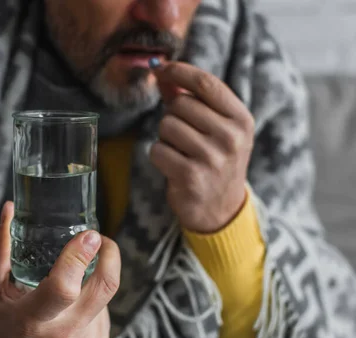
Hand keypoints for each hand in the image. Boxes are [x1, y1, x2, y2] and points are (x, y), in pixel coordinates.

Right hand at [0, 202, 120, 337]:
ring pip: (104, 296)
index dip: (80, 257)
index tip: (90, 234)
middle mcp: (62, 336)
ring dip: (94, 279)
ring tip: (70, 281)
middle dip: (109, 255)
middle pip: (103, 287)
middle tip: (99, 239)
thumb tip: (9, 208)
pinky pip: (104, 312)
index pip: (64, 288)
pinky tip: (73, 305)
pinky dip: (93, 299)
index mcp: (31, 320)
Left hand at [150, 62, 254, 232]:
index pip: (206, 83)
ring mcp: (212, 158)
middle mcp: (231, 137)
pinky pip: (157, 150)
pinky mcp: (191, 177)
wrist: (220, 209)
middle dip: (172, 116)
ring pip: (166, 126)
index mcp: (241, 119)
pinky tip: (174, 167)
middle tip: (184, 137)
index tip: (161, 68)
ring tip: (181, 153)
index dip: (179, 71)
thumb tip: (162, 70)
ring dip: (165, 138)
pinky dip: (159, 156)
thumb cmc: (214, 160)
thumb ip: (189, 97)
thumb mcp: (214, 128)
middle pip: (180, 104)